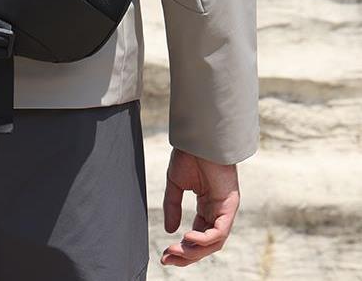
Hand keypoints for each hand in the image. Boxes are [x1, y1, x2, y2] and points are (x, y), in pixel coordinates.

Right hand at [161, 148, 239, 265]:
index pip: (198, 235)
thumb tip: (170, 230)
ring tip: (176, 251)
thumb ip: (173, 206)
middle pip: (206, 244)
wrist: (198, 137)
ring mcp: (226, 209)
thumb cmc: (189, 154)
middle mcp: (218, 211)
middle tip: (167, 258)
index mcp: (207, 206)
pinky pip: (220, 231)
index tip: (164, 254)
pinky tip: (188, 238)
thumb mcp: (176, 184)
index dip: (182, 248)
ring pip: (214, 242)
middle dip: (187, 255)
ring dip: (194, 251)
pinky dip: (204, 239)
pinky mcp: (230, 205)